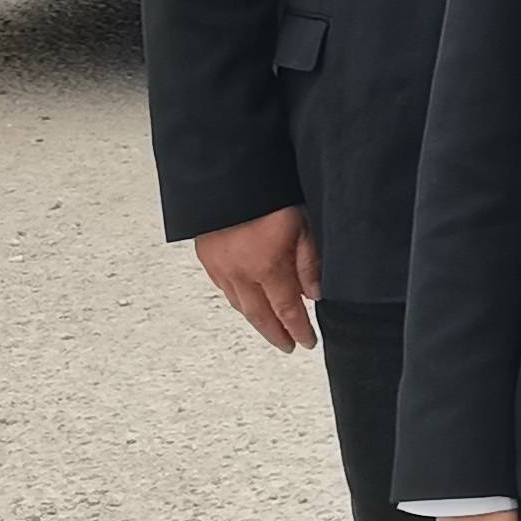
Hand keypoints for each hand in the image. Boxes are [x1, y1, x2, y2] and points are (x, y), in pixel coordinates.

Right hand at [192, 206, 319, 350]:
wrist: (226, 174)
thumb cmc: (269, 193)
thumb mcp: (302, 224)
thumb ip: (309, 262)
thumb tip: (314, 294)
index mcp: (268, 267)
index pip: (288, 310)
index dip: (299, 329)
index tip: (307, 342)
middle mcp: (241, 273)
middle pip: (260, 315)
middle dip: (276, 334)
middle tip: (288, 346)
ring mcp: (220, 266)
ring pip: (239, 305)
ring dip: (256, 321)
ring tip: (270, 329)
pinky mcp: (206, 257)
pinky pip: (223, 289)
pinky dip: (238, 301)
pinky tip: (245, 303)